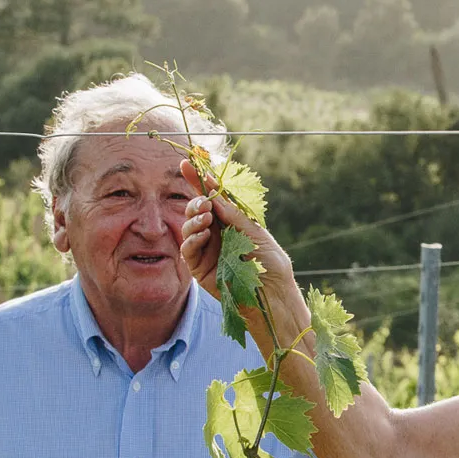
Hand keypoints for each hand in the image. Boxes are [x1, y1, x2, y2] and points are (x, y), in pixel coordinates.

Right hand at [179, 160, 296, 305]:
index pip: (211, 198)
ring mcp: (206, 250)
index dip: (198, 181)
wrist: (273, 293)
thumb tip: (214, 196)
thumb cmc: (270, 262)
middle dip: (196, 202)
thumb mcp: (254, 232)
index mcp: (230, 222)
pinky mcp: (200, 268)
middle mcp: (216, 234)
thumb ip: (233, 215)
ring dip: (193, 219)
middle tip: (205, 205)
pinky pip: (188, 250)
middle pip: (195, 211)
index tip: (186, 164)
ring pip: (188, 228)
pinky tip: (203, 236)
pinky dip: (193, 239)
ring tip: (205, 219)